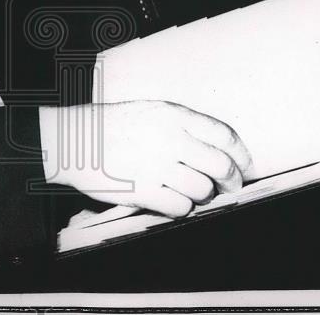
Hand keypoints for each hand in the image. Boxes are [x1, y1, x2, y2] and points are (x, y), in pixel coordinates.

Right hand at [40, 101, 252, 217]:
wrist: (74, 140)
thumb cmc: (113, 125)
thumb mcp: (150, 111)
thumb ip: (183, 126)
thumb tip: (218, 150)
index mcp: (173, 115)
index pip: (224, 135)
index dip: (242, 155)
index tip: (246, 166)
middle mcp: (169, 138)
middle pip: (221, 166)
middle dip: (232, 182)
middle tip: (230, 188)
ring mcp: (156, 166)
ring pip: (203, 190)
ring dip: (203, 196)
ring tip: (192, 193)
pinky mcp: (143, 190)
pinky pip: (180, 208)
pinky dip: (182, 209)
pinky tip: (172, 202)